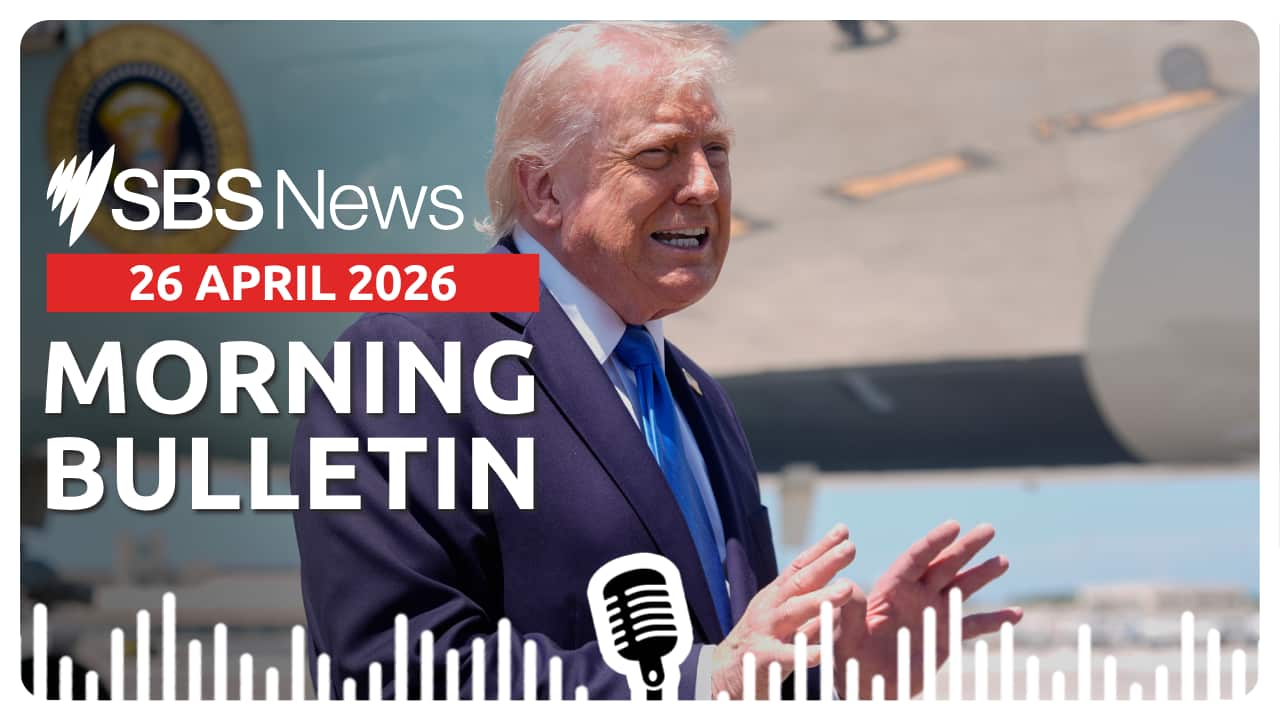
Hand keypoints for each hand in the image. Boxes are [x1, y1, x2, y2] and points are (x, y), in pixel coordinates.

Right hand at [710, 523, 864, 698]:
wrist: (722, 678)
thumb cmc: (759, 647)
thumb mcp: (785, 623)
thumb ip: (812, 611)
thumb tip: (841, 593)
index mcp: (776, 598)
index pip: (799, 568)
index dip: (820, 549)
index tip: (843, 531)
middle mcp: (770, 609)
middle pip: (799, 582)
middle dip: (825, 563)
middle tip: (850, 548)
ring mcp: (764, 631)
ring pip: (793, 612)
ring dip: (820, 599)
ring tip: (846, 589)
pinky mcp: (760, 659)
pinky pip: (782, 656)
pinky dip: (801, 653)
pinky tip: (821, 653)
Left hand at [835, 521, 1021, 698]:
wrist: (864, 683)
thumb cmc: (847, 655)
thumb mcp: (843, 634)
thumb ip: (849, 613)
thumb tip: (849, 586)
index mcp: (891, 589)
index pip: (914, 560)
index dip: (933, 543)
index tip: (953, 525)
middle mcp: (915, 596)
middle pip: (943, 565)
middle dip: (965, 547)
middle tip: (989, 528)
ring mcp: (932, 614)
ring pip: (961, 588)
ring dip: (982, 575)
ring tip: (1003, 561)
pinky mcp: (944, 638)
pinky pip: (972, 626)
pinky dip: (994, 621)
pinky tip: (1016, 614)